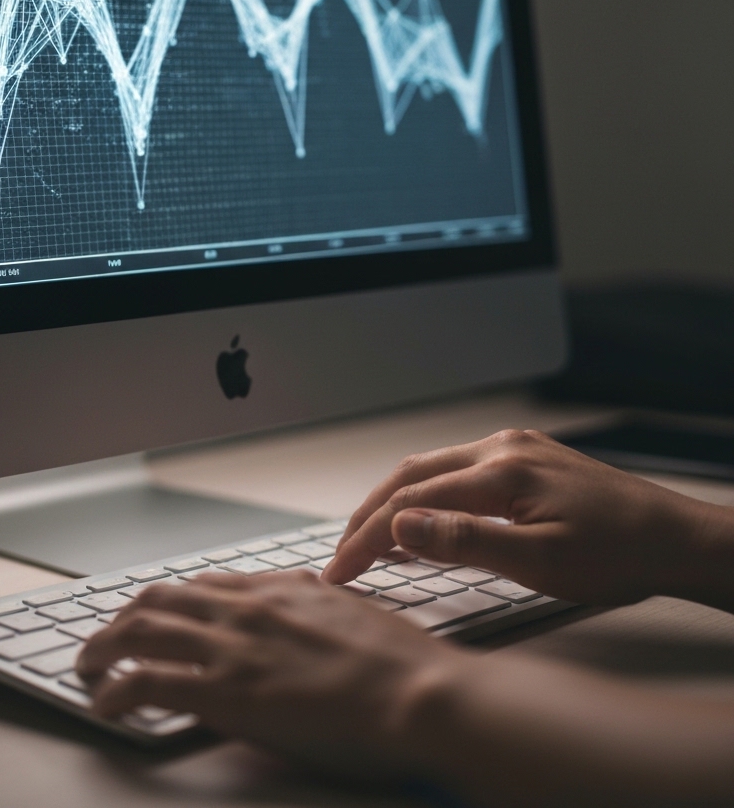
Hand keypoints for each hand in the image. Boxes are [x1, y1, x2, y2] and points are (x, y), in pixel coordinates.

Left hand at [77, 570, 465, 779]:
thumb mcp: (356, 614)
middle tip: (108, 639)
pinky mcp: (227, 692)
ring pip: (143, 629)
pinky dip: (116, 690)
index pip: (204, 585)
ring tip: (87, 665)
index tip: (154, 616)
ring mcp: (235, 646)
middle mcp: (249, 607)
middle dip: (125, 617)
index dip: (169, 602)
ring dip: (104, 646)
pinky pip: (149, 681)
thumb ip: (318, 606)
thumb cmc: (402, 663)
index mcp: (280, 589)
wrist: (419, 694)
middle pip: (162, 597)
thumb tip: (306, 605)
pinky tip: (105, 703)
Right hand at [322, 429, 722, 606]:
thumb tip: (398, 526)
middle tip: (342, 554)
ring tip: (369, 540)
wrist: (677, 539)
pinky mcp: (524, 456)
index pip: (411, 501)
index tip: (340, 570)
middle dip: (368, 514)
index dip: (367, 538)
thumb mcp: (540, 562)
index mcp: (501, 469)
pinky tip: (422, 518)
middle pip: (411, 475)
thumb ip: (465, 541)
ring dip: (394, 501)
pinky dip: (427, 494)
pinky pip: (457, 469)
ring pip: (431, 468)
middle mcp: (500, 447)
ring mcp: (513, 447)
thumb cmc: (619, 555)